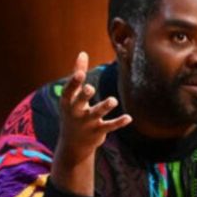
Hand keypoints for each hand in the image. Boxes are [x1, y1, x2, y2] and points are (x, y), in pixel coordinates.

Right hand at [51, 52, 130, 195]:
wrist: (74, 143)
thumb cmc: (73, 112)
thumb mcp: (72, 96)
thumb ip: (77, 74)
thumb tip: (82, 53)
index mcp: (67, 103)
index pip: (68, 92)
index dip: (73, 83)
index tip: (80, 73)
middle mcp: (76, 113)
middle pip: (79, 103)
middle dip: (84, 96)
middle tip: (90, 88)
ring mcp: (87, 124)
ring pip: (96, 115)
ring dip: (104, 107)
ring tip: (113, 100)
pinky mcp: (98, 132)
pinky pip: (109, 126)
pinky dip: (119, 122)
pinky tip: (129, 118)